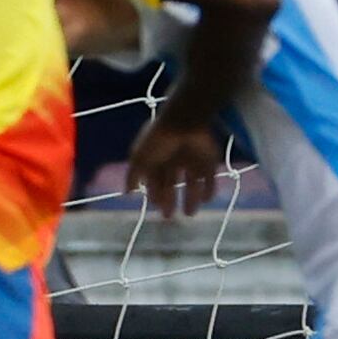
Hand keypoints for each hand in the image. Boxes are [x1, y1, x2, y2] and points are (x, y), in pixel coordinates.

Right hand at [127, 104, 231, 218]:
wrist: (185, 122)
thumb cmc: (158, 140)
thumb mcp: (139, 158)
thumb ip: (132, 175)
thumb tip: (127, 193)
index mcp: (158, 158)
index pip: (155, 180)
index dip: (155, 194)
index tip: (156, 206)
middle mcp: (175, 160)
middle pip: (172, 184)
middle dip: (170, 200)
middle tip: (169, 216)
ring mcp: (193, 160)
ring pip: (192, 184)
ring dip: (191, 200)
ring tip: (190, 214)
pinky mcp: (208, 160)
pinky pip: (210, 179)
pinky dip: (209, 190)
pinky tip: (205, 200)